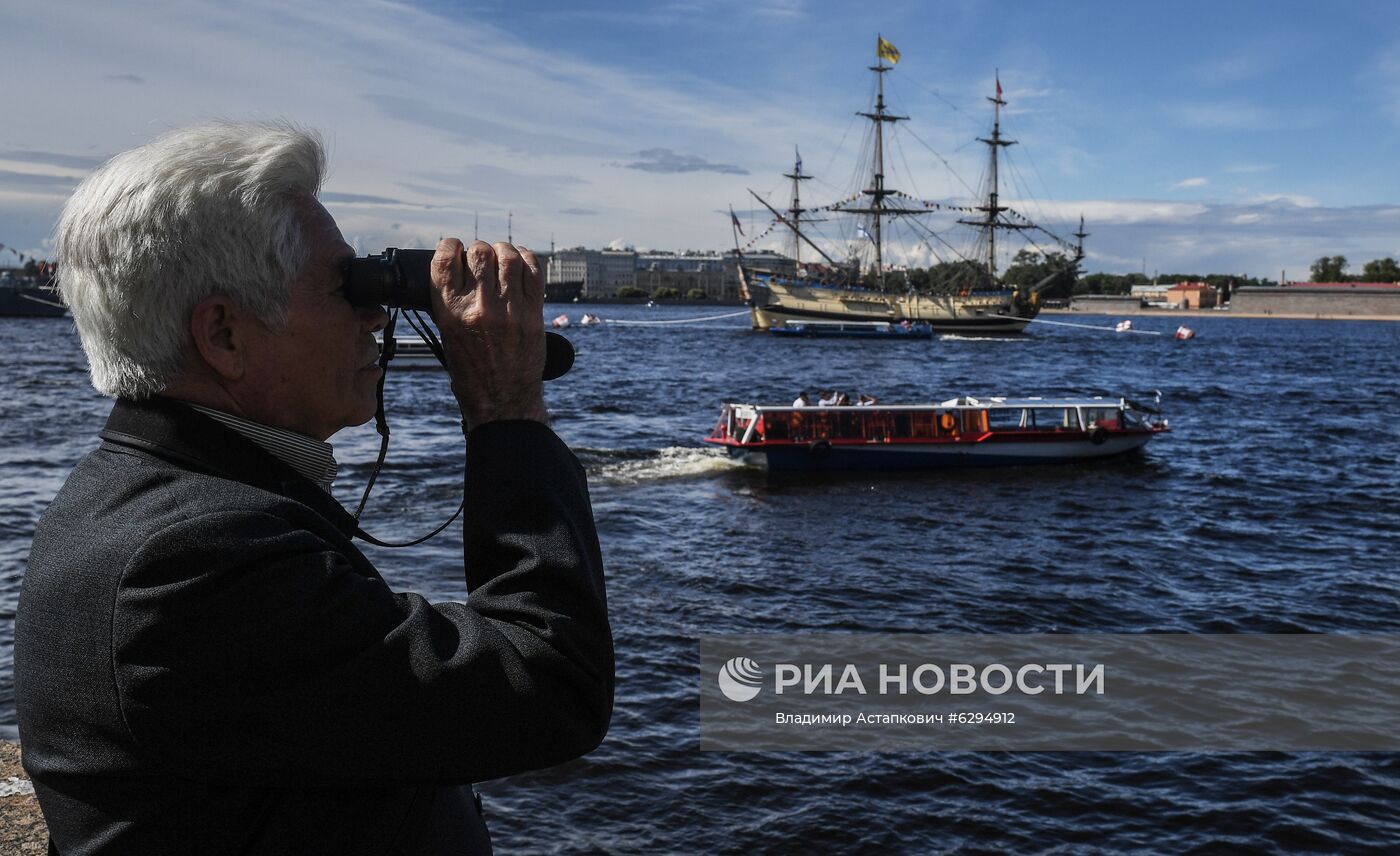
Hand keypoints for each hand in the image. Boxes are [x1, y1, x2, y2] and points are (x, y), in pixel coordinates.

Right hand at [430, 238, 547, 428]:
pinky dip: (527, 259)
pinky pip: (533, 271)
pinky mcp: (533, 313)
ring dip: (503, 251)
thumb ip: (449, 302)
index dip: (449, 247)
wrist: (502, 402)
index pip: (444, 260)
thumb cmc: (471, 373)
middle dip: (478, 251)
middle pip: (479, 253)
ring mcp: (509, 309)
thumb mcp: (447, 337)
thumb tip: (456, 268)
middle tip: (480, 260)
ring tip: (501, 258)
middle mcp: (479, 307)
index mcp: (450, 313)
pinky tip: (521, 262)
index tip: (453, 249)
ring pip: (508, 256)